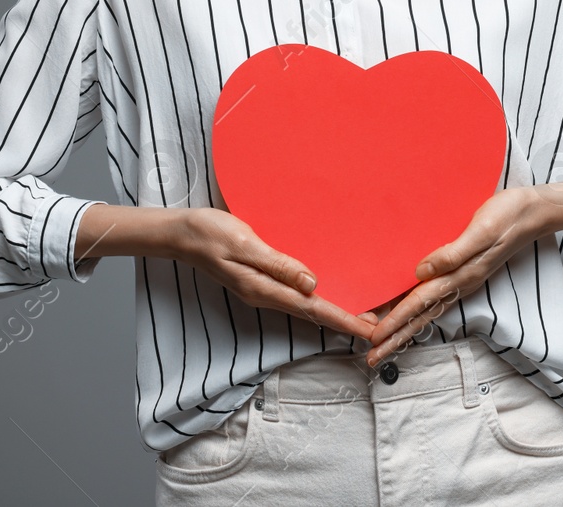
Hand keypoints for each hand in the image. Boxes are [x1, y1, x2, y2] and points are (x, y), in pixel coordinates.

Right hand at [175, 207, 378, 340]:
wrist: (182, 234)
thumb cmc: (211, 233)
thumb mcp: (244, 244)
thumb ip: (278, 264)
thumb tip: (312, 282)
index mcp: (264, 289)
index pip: (313, 309)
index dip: (344, 320)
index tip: (369, 330)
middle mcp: (266, 294)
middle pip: (314, 312)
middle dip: (347, 319)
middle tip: (380, 323)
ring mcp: (264, 289)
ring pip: (307, 304)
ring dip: (335, 308)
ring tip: (363, 309)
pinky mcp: (262, 280)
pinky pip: (296, 293)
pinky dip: (318, 296)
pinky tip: (329, 290)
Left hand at [362, 174, 562, 365]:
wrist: (535, 211)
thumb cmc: (507, 216)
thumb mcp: (481, 230)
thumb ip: (453, 252)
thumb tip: (421, 270)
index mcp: (461, 276)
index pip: (419, 303)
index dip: (395, 321)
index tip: (374, 338)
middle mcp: (460, 283)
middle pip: (421, 317)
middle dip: (395, 338)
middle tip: (370, 358)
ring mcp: (464, 280)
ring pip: (427, 311)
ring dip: (404, 329)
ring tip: (383, 344)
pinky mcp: (466, 271)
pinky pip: (436, 298)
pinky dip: (418, 311)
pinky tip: (409, 313)